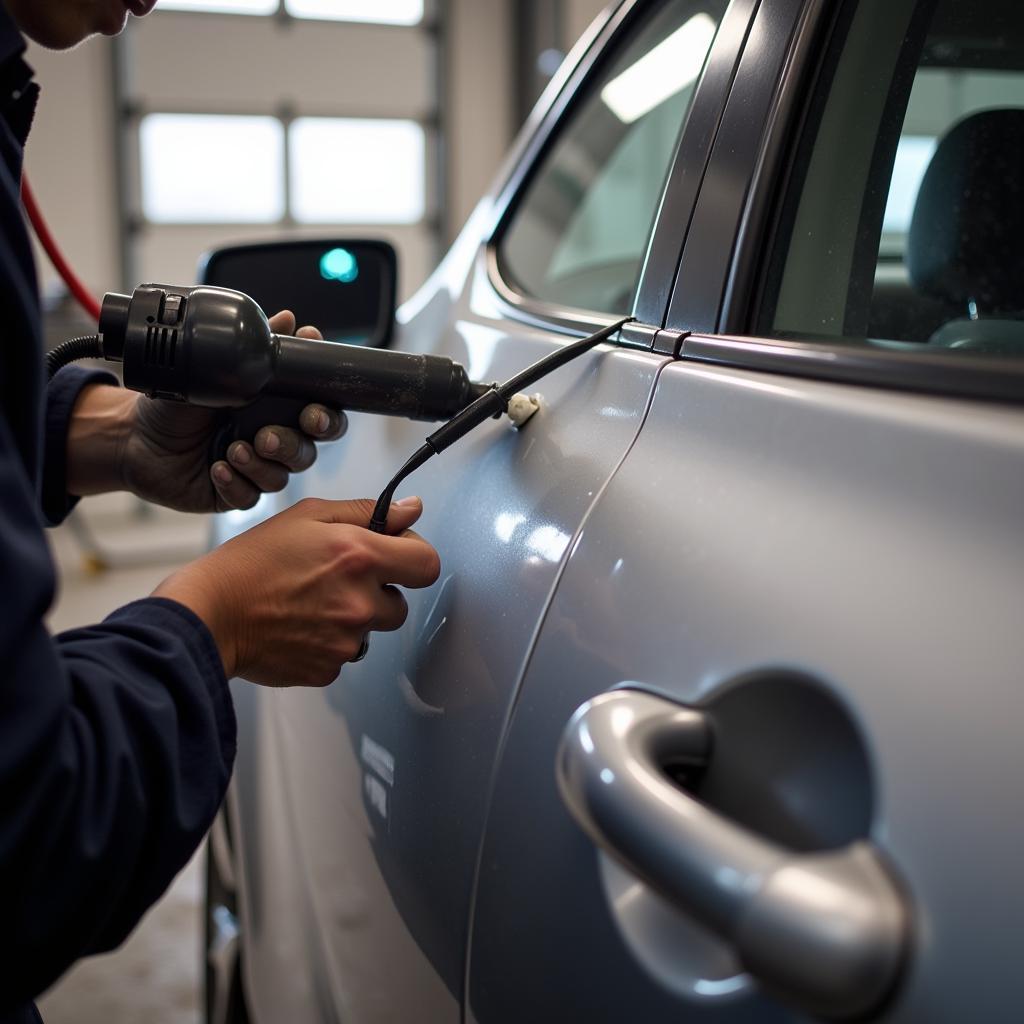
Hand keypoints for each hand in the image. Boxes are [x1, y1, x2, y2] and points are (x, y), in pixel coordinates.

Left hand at [66, 311, 346, 510]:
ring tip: (233, 448)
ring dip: (260, 463)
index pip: (321, 415)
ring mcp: (256, 469)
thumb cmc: (176, 402)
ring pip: (281, 475)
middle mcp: (272, 440)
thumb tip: (287, 319)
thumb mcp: (210, 368)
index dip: (327, 417)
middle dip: (295, 444)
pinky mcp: (236, 493)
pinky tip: (217, 468)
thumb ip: (253, 349)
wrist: (133, 436)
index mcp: (277, 409)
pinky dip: (236, 483)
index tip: (313, 411)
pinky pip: (251, 496)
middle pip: (309, 450)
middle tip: (270, 436)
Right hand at [154, 496, 439, 685]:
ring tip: (310, 604)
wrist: (209, 614)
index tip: (394, 555)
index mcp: (360, 557)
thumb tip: (412, 509)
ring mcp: (346, 642)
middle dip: (379, 593)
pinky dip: (328, 643)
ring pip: (371, 631)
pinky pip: (344, 655)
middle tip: (337, 581)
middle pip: (400, 604)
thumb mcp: (308, 516)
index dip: (414, 557)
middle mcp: (360, 603)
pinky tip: (298, 626)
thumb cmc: (252, 562)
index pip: (427, 564)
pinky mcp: (328, 669)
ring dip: (353, 619)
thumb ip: (366, 512)